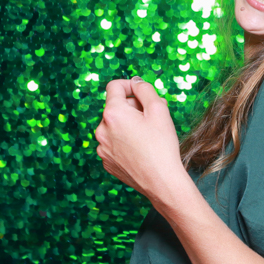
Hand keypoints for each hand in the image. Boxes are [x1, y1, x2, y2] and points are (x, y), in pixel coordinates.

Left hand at [95, 78, 192, 208]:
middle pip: (115, 107)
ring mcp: (102, 148)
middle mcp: (102, 129)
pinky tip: (141, 149)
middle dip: (133, 107)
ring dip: (129, 124)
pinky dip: (125, 140)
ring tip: (148, 135)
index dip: (130, 85)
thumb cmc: (162, 146)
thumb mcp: (159, 109)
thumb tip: (135, 82)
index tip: (142, 92)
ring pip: (114, 126)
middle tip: (153, 117)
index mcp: (113, 113)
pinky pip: (114, 142)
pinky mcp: (107, 161)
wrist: (161, 182)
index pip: (114, 86)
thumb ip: (145, 89)